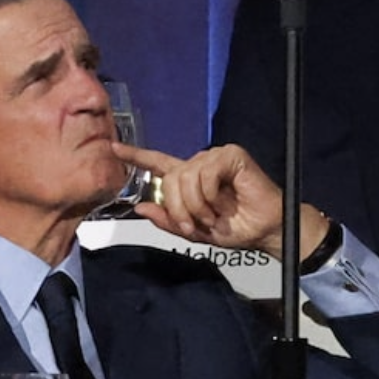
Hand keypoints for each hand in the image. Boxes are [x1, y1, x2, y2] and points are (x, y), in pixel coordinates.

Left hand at [112, 141, 323, 259]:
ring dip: (196, 205)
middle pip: (170, 179)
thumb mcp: (194, 231)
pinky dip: (209, 194)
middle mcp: (199, 165)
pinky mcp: (230, 156)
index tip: (114, 148)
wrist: (264, 231)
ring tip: (211, 216)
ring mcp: (215, 158)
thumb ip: (168, 220)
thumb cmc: (235, 229)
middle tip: (194, 225)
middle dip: (178, 208)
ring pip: (186, 177)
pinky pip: (205, 172)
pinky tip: (221, 202)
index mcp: (189, 180)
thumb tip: (141, 208)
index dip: (136, 156)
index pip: (158, 164)